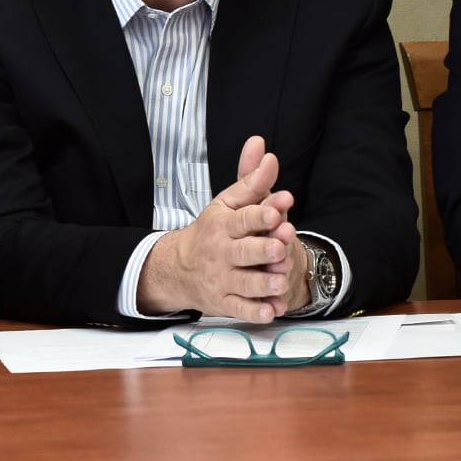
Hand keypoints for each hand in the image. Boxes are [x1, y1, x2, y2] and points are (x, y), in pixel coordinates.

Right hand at [137, 136, 299, 321]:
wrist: (179, 267)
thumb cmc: (212, 231)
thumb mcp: (227, 202)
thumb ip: (250, 179)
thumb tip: (263, 148)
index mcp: (224, 224)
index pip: (243, 218)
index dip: (261, 214)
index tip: (279, 210)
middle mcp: (222, 252)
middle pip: (243, 252)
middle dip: (262, 250)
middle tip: (280, 249)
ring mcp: (222, 279)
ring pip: (244, 283)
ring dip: (263, 284)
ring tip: (281, 281)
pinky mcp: (223, 302)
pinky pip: (239, 310)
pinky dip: (254, 312)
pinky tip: (270, 310)